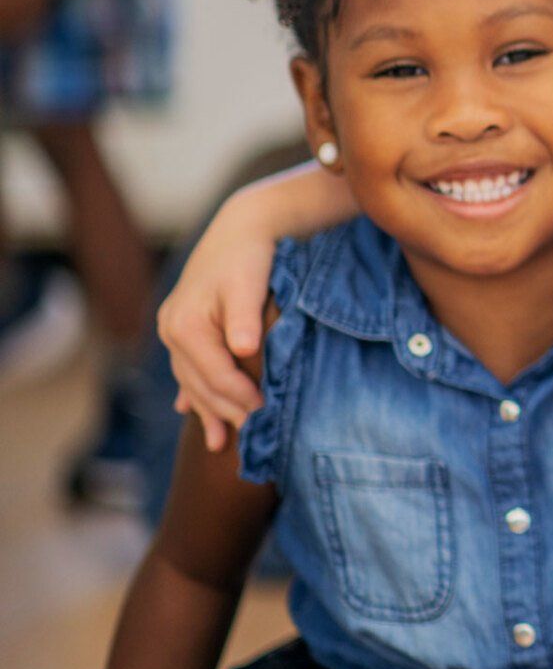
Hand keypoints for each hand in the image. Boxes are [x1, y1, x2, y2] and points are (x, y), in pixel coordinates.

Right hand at [156, 199, 277, 451]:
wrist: (241, 227)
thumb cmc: (250, 256)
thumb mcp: (249, 284)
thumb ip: (246, 318)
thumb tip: (243, 349)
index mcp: (185, 324)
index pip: (213, 374)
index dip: (239, 397)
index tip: (265, 413)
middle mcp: (172, 330)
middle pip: (200, 382)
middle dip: (225, 410)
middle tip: (255, 434)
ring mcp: (173, 330)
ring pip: (190, 380)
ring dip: (206, 410)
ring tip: (222, 441)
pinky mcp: (182, 328)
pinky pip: (187, 369)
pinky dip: (193, 393)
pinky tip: (191, 412)